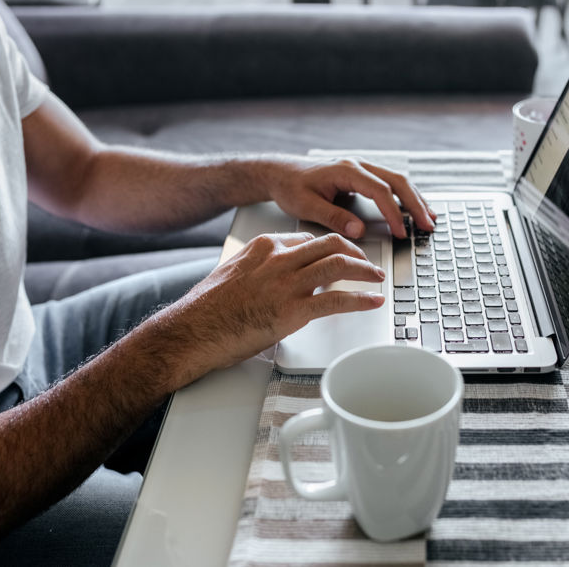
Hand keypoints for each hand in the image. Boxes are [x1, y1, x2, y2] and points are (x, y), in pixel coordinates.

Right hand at [151, 232, 384, 387]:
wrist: (191, 330)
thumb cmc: (207, 309)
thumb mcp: (234, 274)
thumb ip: (260, 270)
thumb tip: (275, 280)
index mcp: (264, 247)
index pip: (308, 239)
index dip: (331, 247)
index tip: (342, 255)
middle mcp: (279, 259)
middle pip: (331, 244)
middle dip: (356, 252)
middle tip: (367, 263)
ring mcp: (287, 283)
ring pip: (339, 264)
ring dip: (365, 270)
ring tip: (377, 278)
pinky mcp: (293, 310)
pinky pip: (337, 300)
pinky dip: (361, 299)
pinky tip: (373, 301)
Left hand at [263, 157, 435, 238]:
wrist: (280, 173)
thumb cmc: (290, 187)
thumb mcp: (307, 206)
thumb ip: (334, 218)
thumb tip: (359, 231)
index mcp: (346, 170)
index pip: (379, 191)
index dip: (393, 213)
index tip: (402, 232)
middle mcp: (358, 166)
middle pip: (397, 182)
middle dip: (415, 204)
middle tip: (428, 225)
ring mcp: (362, 169)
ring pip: (397, 180)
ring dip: (415, 199)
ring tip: (430, 218)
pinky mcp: (362, 176)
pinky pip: (390, 184)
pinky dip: (405, 196)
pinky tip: (415, 208)